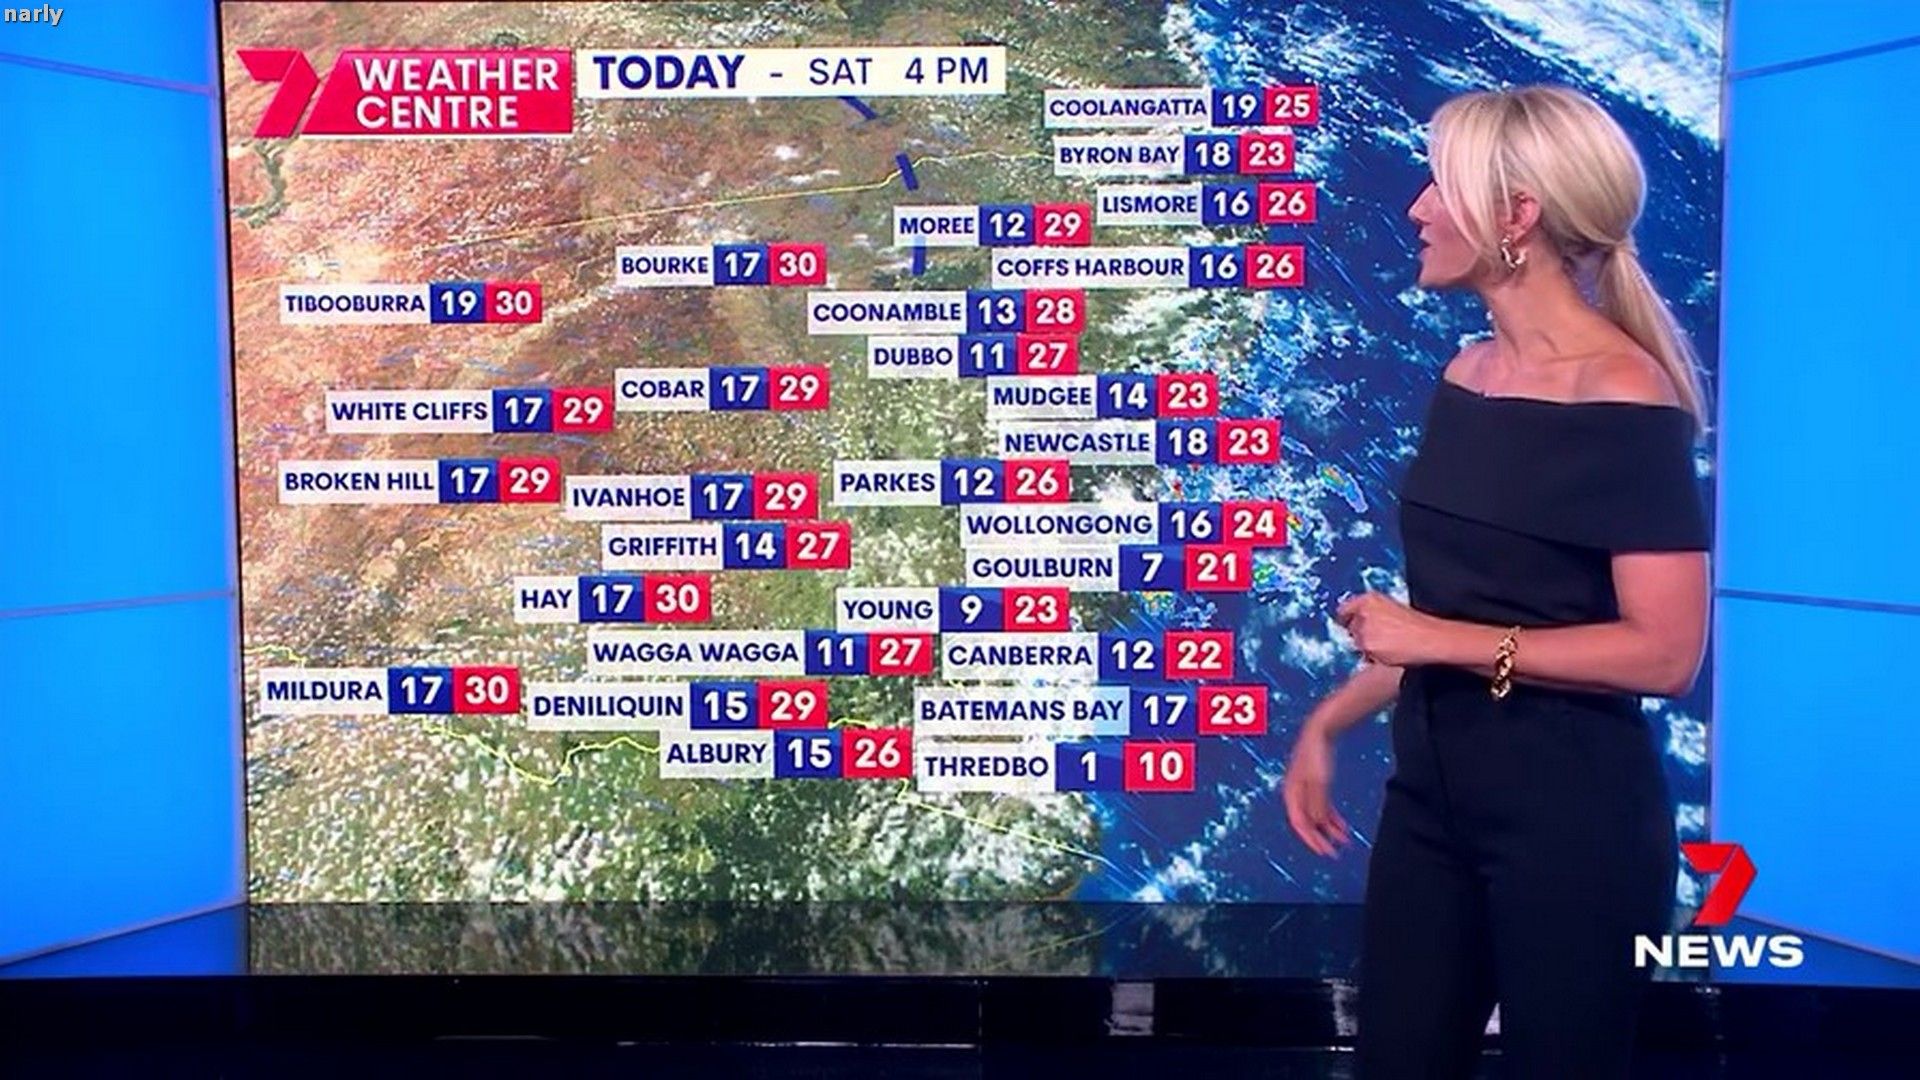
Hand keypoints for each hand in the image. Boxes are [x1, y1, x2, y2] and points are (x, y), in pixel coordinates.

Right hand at [1284, 724, 1349, 857]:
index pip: (1299, 824)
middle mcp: (1296, 795)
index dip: (1312, 840)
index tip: (1325, 852)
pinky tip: (1343, 828)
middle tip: (1334, 854)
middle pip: (1307, 823)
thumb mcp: (1320, 781)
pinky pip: (1323, 808)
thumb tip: (1317, 823)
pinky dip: (1333, 819)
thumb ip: (1317, 803)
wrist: (1321, 731)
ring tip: (1345, 842)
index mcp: (1291, 794)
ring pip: (1317, 817)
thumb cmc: (1317, 754)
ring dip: (1330, 830)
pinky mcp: (1316, 785)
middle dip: (1321, 839)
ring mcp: (1306, 790)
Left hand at [1335, 592, 1440, 667]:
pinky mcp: (1367, 645)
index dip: (1346, 618)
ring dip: (1367, 646)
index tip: (1346, 624)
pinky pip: (1365, 655)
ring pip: (1357, 643)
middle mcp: (1363, 611)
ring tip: (1389, 646)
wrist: (1429, 637)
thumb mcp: (1393, 608)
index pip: (1345, 609)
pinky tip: (1389, 653)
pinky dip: (1373, 656)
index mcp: (1370, 599)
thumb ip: (1373, 611)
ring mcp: (1364, 628)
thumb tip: (1360, 620)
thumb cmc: (1418, 624)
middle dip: (1360, 634)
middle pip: (1350, 628)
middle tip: (1379, 639)